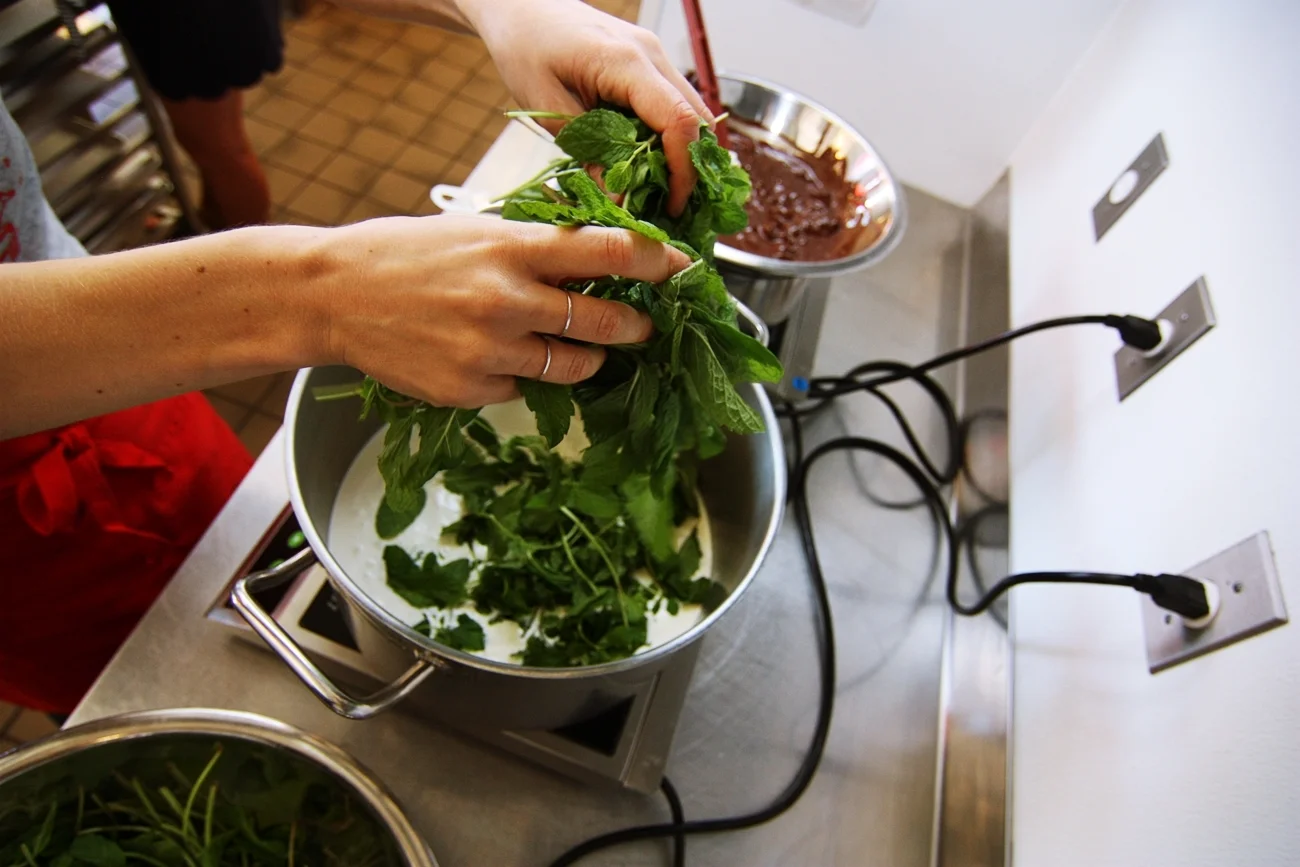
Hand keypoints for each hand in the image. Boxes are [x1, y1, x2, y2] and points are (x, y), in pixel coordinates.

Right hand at [317, 215, 691, 407]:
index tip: (684, 269)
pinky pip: (523, 390)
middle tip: (643, 327)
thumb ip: (535, 247)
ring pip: (573, 367)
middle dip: (635, 327)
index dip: (656, 262)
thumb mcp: (476, 230)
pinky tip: (499, 358)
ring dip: (587, 360)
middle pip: (603, 322)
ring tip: (576, 347)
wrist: (334, 294)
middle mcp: (507, 299)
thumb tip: (599, 259)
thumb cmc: (406, 254)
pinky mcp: (470, 389)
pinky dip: (524, 377)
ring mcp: (489, 350)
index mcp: (512, 247)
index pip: (608, 252)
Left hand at [461, 0, 712, 215]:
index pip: (678, 120)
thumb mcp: (548, 109)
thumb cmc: (525, 48)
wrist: (521, 8)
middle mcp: (651, 54)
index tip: (671, 206)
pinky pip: (673, 104)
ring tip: (659, 191)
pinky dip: (669, 138)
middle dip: (690, 168)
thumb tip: (618, 200)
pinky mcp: (648, 63)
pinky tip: (649, 163)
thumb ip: (587, 153)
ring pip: (691, 112)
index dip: (682, 170)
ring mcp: (654, 55)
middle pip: (697, 119)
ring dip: (682, 154)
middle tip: (669, 207)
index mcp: (626, 62)